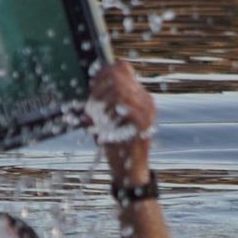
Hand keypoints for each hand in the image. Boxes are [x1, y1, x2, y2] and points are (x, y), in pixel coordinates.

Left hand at [88, 60, 154, 183]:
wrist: (129, 169)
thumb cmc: (116, 142)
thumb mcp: (108, 115)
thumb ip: (105, 98)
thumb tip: (96, 79)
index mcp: (139, 95)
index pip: (122, 68)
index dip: (103, 74)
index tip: (91, 87)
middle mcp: (145, 99)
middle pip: (117, 77)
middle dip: (98, 90)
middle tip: (91, 106)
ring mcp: (147, 111)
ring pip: (118, 90)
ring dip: (100, 102)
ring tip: (94, 117)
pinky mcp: (143, 123)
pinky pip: (123, 108)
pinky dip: (107, 115)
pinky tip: (102, 125)